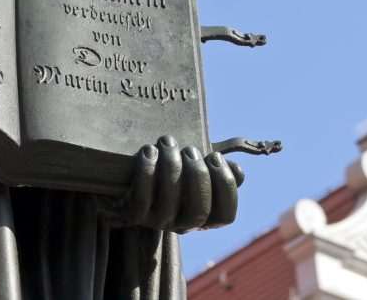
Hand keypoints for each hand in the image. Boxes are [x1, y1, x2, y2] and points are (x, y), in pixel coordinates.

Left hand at [112, 135, 243, 232]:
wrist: (128, 183)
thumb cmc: (171, 173)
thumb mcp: (195, 171)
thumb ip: (217, 170)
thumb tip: (238, 171)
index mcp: (204, 216)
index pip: (226, 215)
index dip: (225, 186)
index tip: (215, 157)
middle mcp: (183, 224)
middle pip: (199, 209)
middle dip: (197, 173)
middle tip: (190, 149)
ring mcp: (158, 221)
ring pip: (170, 199)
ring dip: (171, 164)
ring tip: (168, 141)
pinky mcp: (133, 214)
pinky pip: (142, 197)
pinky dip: (146, 170)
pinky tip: (149, 150)